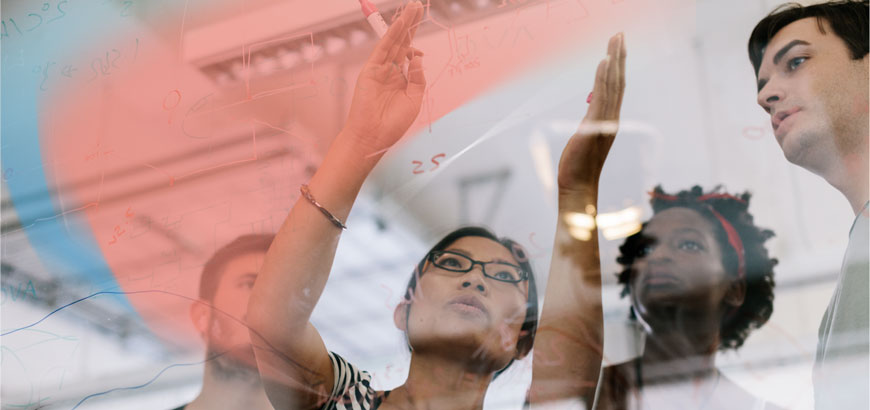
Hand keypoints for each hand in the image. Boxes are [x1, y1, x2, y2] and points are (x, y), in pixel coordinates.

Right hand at [343, 1, 425, 155]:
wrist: (373, 136)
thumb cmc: (393, 124)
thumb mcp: (414, 100)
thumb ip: (418, 78)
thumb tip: (419, 56)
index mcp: (402, 79)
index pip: (410, 53)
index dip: (416, 41)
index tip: (421, 32)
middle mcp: (391, 71)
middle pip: (403, 42)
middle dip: (410, 24)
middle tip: (417, 5)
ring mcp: (380, 69)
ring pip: (394, 41)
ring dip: (403, 24)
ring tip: (412, 8)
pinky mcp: (371, 70)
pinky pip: (383, 49)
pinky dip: (392, 35)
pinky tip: (400, 24)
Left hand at [557, 33, 625, 191]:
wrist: (578, 185)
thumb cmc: (578, 165)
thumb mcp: (585, 137)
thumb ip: (591, 123)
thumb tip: (591, 110)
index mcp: (609, 120)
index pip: (616, 87)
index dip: (618, 66)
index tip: (618, 46)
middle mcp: (612, 118)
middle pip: (618, 81)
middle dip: (620, 56)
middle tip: (620, 34)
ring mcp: (605, 121)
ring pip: (613, 84)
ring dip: (614, 60)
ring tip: (615, 40)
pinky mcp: (595, 125)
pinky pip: (602, 97)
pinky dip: (604, 78)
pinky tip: (604, 62)